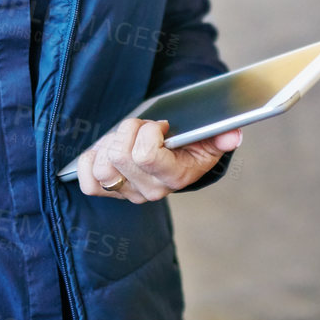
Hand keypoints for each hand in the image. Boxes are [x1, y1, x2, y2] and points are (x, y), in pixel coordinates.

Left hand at [76, 119, 241, 202]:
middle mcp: (150, 190)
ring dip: (110, 143)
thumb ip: (222, 135)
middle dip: (129, 130)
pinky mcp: (109, 191)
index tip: (162, 126)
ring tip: (126, 137)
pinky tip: (106, 149)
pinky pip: (87, 181)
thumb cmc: (191, 144)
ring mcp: (128, 193)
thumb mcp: (210, 138)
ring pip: (102, 166)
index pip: (146, 155)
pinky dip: (91, 160)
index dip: (148, 131)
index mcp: (175, 177)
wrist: (178, 159)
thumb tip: (232, 136)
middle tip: (143, 127)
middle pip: (120, 155)